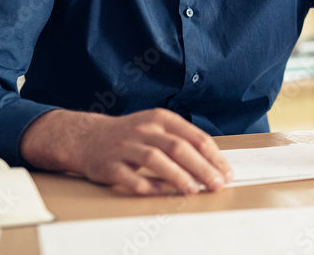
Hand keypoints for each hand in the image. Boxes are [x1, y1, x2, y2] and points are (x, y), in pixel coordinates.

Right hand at [19, 108, 232, 195]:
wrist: (87, 137)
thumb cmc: (132, 136)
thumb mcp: (157, 127)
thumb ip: (182, 140)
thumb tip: (213, 164)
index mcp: (161, 119)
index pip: (194, 137)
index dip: (213, 157)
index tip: (226, 173)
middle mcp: (144, 129)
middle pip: (179, 148)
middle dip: (201, 168)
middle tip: (216, 185)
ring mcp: (125, 146)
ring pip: (155, 159)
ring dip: (177, 176)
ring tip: (193, 190)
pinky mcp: (108, 164)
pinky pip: (129, 177)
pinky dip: (145, 185)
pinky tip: (159, 194)